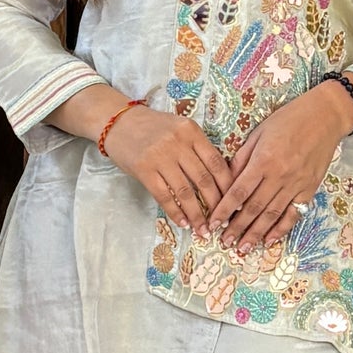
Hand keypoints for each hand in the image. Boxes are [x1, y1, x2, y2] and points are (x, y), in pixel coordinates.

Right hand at [104, 106, 233, 233]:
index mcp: (192, 132)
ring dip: (196, 214)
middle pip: (204, 180)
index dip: (228, 186)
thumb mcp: (180, 129)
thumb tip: (219, 180)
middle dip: (216, 205)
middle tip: (221, 222)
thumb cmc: (153, 127)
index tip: (234, 203)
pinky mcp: (144, 169)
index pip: (217, 163)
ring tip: (202, 229)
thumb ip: (198, 148)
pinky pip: (164, 196)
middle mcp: (178, 143)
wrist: (118, 122)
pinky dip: (176, 212)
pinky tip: (183, 223)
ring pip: (185, 192)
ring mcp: (160, 157)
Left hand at [208, 84, 352, 252]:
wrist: (325, 117)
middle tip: (224, 243)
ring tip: (243, 248)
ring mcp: (296, 184)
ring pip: (272, 215)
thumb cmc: (289, 120)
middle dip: (237, 228)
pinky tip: (269, 240)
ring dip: (256, 234)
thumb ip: (242, 158)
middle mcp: (279, 176)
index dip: (224, 211)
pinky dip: (281, 229)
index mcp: (263, 160)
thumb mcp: (259, 133)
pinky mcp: (309, 189)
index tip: (213, 224)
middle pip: (253, 208)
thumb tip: (227, 180)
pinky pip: (293, 214)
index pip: (238, 192)